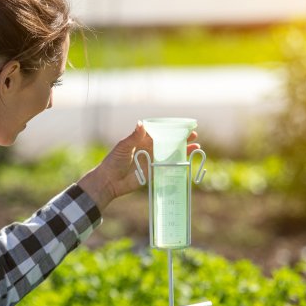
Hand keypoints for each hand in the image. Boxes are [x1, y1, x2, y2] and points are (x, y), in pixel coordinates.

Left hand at [78, 121, 198, 210]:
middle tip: (194, 134)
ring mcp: (153, 160)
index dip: (172, 128)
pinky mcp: (154, 172)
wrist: (109, 181)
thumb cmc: (113, 161)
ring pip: (171, 153)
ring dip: (183, 150)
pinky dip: (179, 164)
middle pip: (169, 142)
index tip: (183, 125)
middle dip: (182, 138)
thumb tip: (141, 124)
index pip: (160, 131)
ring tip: (196, 146)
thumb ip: (134, 137)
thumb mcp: (123, 147)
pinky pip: (168, 167)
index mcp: (143, 140)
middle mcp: (150, 149)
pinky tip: (188, 161)